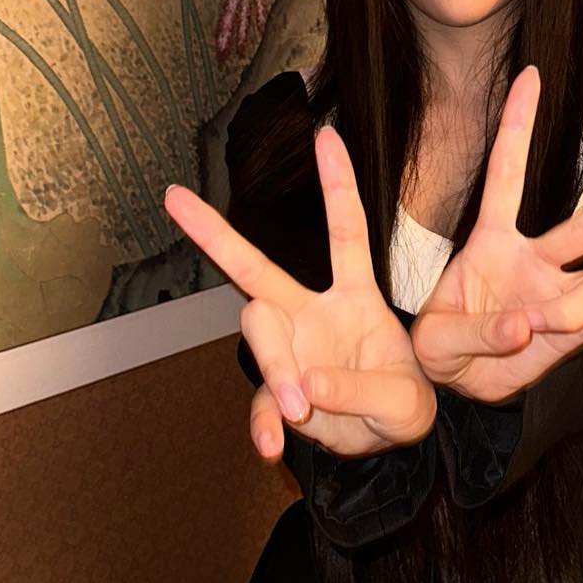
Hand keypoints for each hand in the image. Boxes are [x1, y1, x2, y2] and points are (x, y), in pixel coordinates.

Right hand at [166, 127, 435, 461]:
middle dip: (215, 234)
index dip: (336, 184)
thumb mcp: (404, 399)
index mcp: (354, 297)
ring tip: (301, 406)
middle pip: (256, 270)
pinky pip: (260, 406)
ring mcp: (290, 351)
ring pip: (259, 335)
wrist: (393, 443)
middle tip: (178, 202)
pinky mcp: (280, 395)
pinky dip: (264, 425)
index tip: (325, 135)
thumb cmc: (400, 403)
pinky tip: (273, 446)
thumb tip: (304, 389)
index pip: (345, 231)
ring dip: (275, 368)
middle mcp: (311, 312)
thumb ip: (362, 390)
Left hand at [409, 64, 582, 403]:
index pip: (505, 175)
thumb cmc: (445, 349)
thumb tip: (529, 325)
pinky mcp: (574, 331)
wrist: (461, 385)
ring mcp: (560, 295)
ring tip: (549, 328)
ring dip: (582, 306)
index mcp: (491, 243)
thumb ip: (475, 334)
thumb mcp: (438, 341)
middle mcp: (535, 261)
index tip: (531, 73)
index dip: (517, 125)